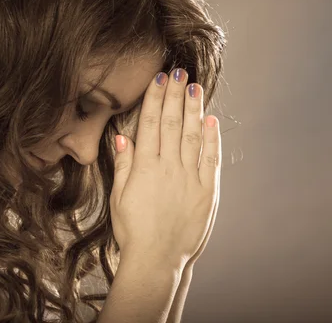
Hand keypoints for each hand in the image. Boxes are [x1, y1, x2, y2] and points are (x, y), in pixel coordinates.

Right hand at [109, 68, 221, 268]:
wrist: (157, 259)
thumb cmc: (133, 231)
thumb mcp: (119, 198)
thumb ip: (123, 164)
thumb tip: (123, 136)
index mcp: (144, 167)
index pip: (151, 123)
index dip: (156, 98)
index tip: (160, 78)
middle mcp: (168, 167)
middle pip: (173, 123)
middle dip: (175, 95)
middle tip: (179, 71)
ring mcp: (189, 177)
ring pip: (193, 135)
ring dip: (194, 108)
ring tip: (195, 87)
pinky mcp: (207, 191)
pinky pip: (211, 158)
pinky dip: (212, 138)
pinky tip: (212, 119)